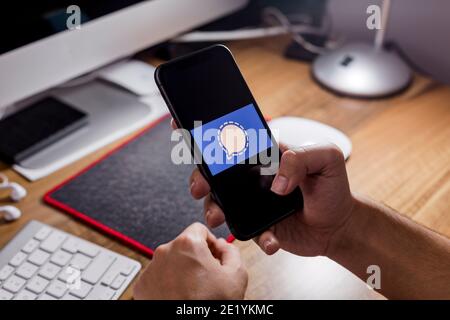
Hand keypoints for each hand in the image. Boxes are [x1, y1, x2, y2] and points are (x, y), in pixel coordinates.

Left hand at [133, 222, 247, 298]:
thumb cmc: (209, 305)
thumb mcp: (236, 275)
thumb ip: (232, 251)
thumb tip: (223, 246)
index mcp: (187, 244)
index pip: (200, 229)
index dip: (210, 243)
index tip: (213, 257)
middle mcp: (165, 252)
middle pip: (184, 246)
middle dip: (196, 259)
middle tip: (206, 278)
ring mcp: (151, 270)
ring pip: (170, 262)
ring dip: (181, 271)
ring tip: (192, 291)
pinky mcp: (142, 286)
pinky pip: (158, 277)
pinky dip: (167, 284)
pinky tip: (179, 296)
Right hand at [189, 142, 354, 256]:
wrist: (339, 227)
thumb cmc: (333, 188)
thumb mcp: (327, 159)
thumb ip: (301, 158)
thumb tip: (277, 182)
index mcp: (266, 155)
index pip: (235, 141)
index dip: (210, 136)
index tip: (193, 135)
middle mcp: (253, 178)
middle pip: (216, 173)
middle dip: (200, 178)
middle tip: (201, 186)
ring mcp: (251, 203)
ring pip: (220, 203)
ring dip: (213, 209)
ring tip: (219, 216)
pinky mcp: (257, 226)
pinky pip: (245, 231)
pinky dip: (255, 236)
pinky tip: (271, 239)